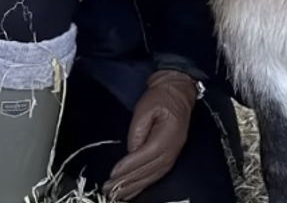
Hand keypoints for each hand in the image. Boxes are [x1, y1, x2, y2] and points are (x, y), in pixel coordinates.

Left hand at [103, 70, 198, 200]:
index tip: (113, 174)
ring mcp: (172, 155)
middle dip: (128, 182)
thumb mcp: (145, 107)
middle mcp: (172, 150)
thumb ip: (137, 129)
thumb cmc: (161, 98)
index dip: (130, 166)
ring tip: (118, 195)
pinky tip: (133, 192)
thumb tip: (131, 150)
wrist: (178, 94)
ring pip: (152, 176)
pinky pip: (156, 175)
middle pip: (149, 171)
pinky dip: (143, 185)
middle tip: (109, 190)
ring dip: (134, 187)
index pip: (146, 155)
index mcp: (167, 136)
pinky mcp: (170, 157)